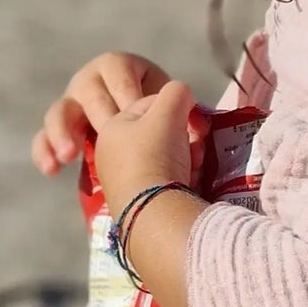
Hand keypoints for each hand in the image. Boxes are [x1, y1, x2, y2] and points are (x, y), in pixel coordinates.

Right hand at [31, 51, 172, 175]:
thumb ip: (184, 112)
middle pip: (87, 91)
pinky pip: (43, 140)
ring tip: (69, 155)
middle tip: (107, 133)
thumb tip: (197, 128)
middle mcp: (90, 82)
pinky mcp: (59, 134)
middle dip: (99, 113)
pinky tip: (52, 170)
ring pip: (59, 113)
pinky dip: (45, 153)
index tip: (133, 109)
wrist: (142, 141)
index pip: (118, 69)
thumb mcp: (174, 109)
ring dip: (62, 132)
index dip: (126, 89)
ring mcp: (72, 108)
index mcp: (119, 68)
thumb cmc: (161, 117)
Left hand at [93, 81, 204, 214]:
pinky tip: (190, 182)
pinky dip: (181, 177)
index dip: (177, 108)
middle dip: (184, 136)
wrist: (152, 213)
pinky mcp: (139, 202)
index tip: (193, 122)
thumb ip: (176, 93)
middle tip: (196, 145)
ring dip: (187, 157)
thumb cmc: (154, 154)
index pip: (151, 104)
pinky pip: (166, 180)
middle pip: (160, 133)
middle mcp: (112, 154)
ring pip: (166, 157)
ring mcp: (125, 180)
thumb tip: (182, 97)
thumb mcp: (167, 112)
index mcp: (111, 128)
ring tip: (196, 166)